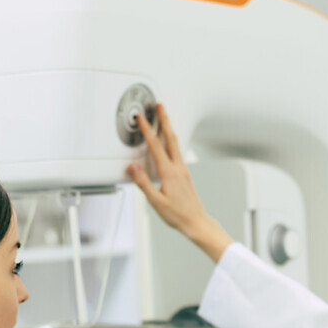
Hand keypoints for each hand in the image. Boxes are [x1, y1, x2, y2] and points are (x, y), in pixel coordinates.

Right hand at [127, 104, 233, 262]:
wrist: (196, 221)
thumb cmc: (177, 214)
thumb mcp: (155, 201)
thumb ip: (143, 183)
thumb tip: (132, 168)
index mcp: (169, 172)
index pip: (156, 147)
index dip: (148, 131)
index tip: (142, 118)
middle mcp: (178, 167)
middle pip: (170, 137)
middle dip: (165, 120)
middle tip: (160, 106)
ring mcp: (183, 170)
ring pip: (175, 143)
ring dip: (169, 128)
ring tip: (164, 118)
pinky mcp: (184, 174)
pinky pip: (177, 151)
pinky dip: (171, 141)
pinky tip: (169, 142)